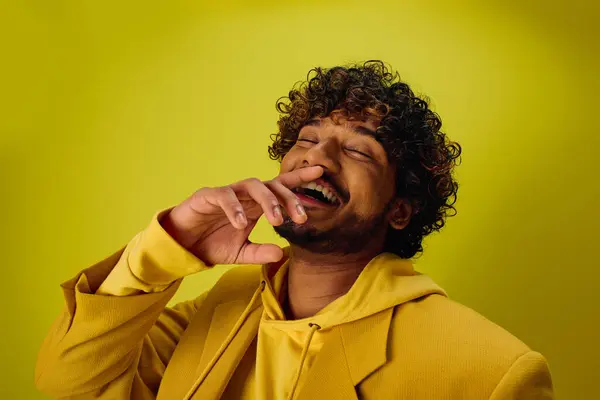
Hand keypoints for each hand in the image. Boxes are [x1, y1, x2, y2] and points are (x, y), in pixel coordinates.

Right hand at [160, 166, 322, 265]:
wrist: (181, 246)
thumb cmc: (212, 243)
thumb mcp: (240, 253)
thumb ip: (260, 252)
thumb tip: (282, 254)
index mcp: (255, 205)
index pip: (281, 187)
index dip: (300, 179)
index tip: (321, 172)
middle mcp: (244, 195)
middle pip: (272, 185)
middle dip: (288, 198)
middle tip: (300, 217)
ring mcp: (226, 193)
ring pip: (251, 185)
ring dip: (267, 201)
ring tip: (275, 220)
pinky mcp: (206, 196)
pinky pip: (223, 196)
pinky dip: (234, 208)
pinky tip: (241, 222)